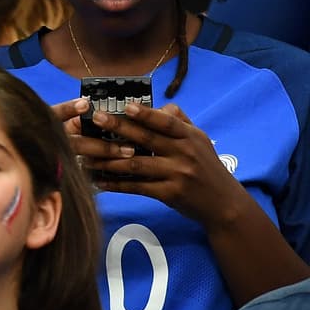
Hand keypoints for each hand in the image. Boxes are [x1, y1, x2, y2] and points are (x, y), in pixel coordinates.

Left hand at [60, 97, 246, 224]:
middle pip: (146, 139)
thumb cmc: (208, 167)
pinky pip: (137, 187)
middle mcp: (184, 154)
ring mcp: (176, 175)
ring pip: (136, 164)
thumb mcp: (200, 141)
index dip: (147, 113)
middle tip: (95, 119)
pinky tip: (97, 181)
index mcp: (190, 137)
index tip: (126, 105)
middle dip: (118, 128)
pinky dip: (116, 184)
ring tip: (85, 155)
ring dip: (108, 159)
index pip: (166, 122)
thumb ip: (181, 122)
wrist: (224, 204)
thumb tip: (161, 106)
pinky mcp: (169, 194)